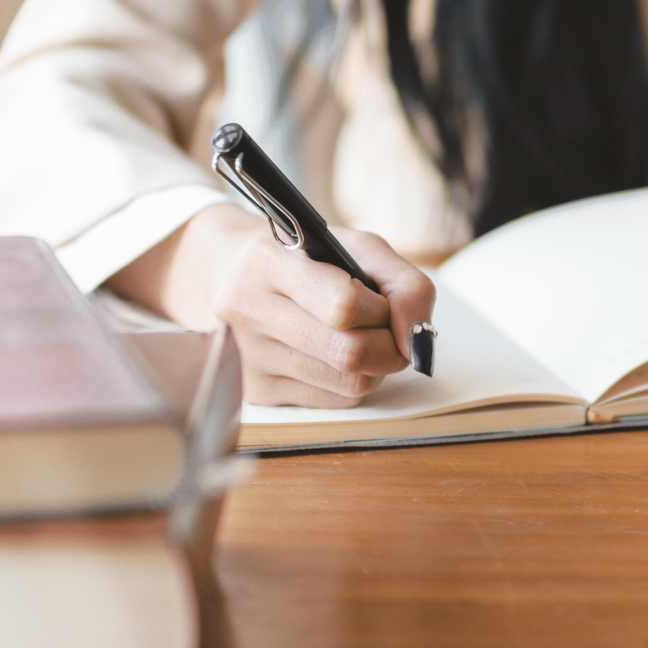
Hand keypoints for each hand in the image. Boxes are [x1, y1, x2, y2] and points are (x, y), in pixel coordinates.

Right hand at [110, 204, 437, 406]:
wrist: (228, 272)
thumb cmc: (303, 257)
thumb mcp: (353, 246)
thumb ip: (402, 282)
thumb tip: (419, 337)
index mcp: (267, 262)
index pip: (345, 305)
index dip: (384, 312)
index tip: (388, 306)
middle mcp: (247, 310)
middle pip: (349, 354)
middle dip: (390, 347)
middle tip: (392, 333)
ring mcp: (247, 357)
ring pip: (348, 384)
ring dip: (376, 367)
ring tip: (364, 339)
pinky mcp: (255, 391)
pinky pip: (333, 401)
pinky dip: (352, 382)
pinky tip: (337, 356)